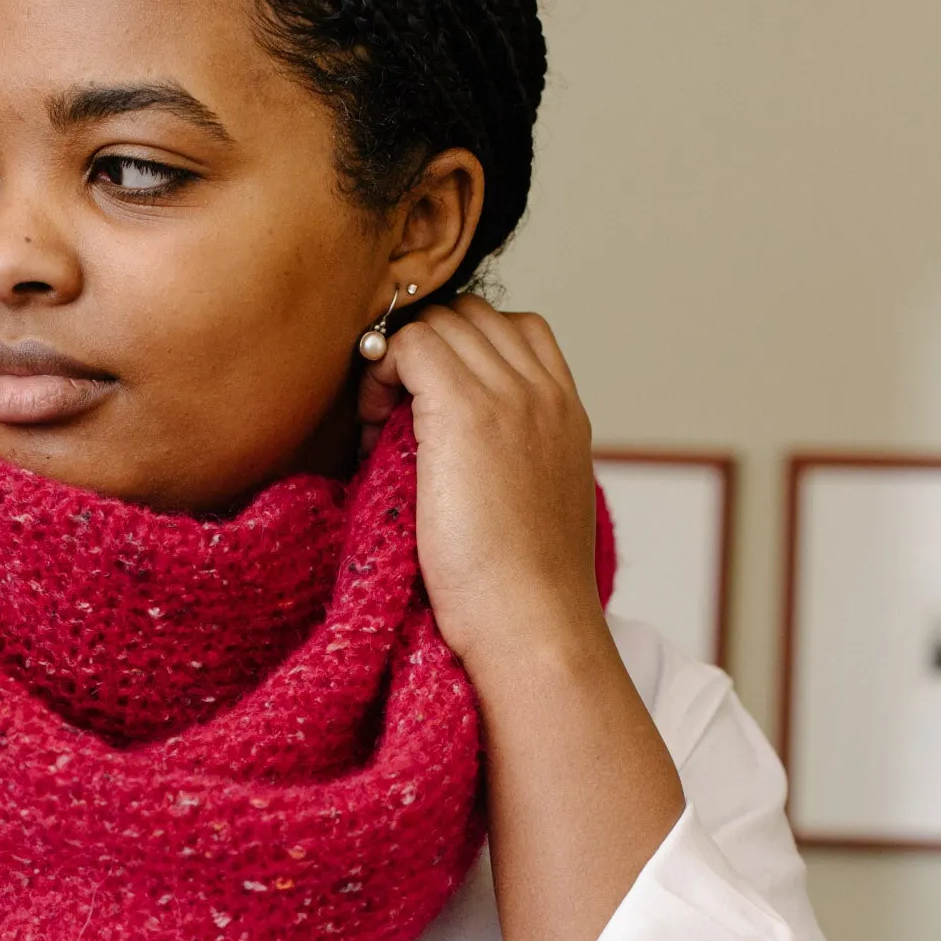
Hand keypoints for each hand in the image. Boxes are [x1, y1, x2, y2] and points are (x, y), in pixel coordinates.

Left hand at [357, 295, 603, 675]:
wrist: (530, 624)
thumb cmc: (520, 591)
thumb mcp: (530, 507)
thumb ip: (510, 461)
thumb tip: (455, 452)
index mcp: (567, 413)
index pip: (516, 331)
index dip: (462, 354)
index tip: (427, 411)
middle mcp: (545, 392)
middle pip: (473, 316)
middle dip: (427, 351)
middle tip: (393, 417)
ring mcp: (509, 395)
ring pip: (440, 322)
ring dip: (400, 362)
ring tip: (381, 429)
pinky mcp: (464, 410)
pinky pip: (410, 343)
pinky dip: (381, 369)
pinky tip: (373, 427)